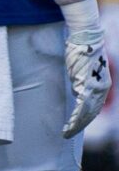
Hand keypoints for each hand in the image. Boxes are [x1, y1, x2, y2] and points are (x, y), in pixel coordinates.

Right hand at [64, 14, 111, 138]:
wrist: (85, 37)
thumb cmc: (82, 49)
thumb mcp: (82, 68)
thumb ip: (80, 81)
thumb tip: (75, 90)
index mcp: (104, 84)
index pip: (95, 106)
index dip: (86, 117)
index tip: (76, 125)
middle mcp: (103, 88)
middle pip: (92, 112)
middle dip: (81, 125)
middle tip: (69, 133)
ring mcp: (96, 88)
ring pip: (87, 113)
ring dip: (77, 125)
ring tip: (67, 132)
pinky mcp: (87, 86)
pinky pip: (81, 108)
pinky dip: (75, 119)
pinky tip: (69, 126)